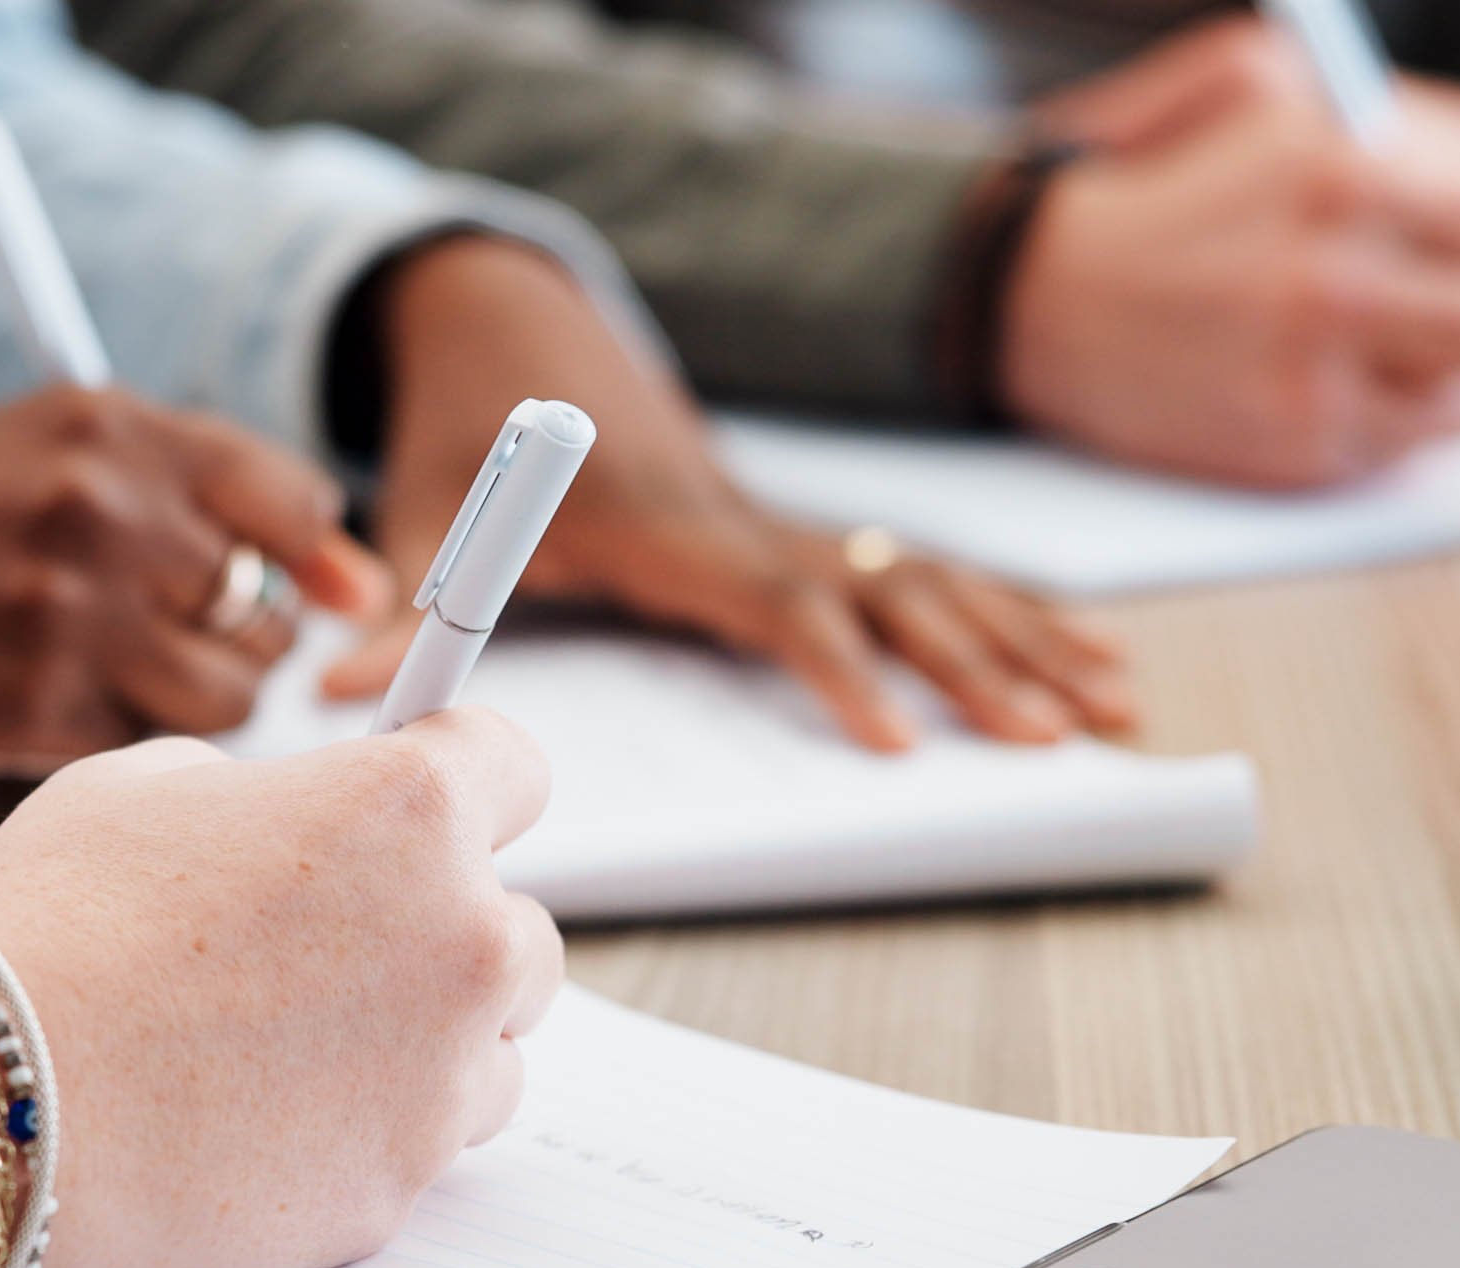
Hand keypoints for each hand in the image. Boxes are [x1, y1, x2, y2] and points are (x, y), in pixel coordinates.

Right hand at [0, 386, 385, 767]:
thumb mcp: (33, 456)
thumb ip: (182, 494)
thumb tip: (350, 587)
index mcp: (104, 424)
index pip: (286, 497)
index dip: (313, 560)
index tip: (326, 597)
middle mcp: (99, 509)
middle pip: (263, 609)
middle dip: (237, 641)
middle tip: (166, 645)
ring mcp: (68, 615)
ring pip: (229, 698)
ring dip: (194, 710)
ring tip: (111, 685)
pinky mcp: (35, 710)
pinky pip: (150, 752)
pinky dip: (121, 750)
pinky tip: (50, 715)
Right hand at [0, 710, 561, 1267]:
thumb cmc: (42, 932)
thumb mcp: (140, 789)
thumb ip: (258, 792)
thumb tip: (288, 818)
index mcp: (408, 810)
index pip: (516, 768)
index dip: (461, 785)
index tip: (428, 810)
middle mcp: (459, 939)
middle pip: (519, 931)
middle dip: (441, 934)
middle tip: (329, 953)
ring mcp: (439, 1078)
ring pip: (492, 1054)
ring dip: (423, 1046)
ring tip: (286, 1050)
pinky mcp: (397, 1191)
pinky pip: (421, 1153)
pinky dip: (366, 1137)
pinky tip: (259, 1121)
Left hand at [326, 236, 1135, 749]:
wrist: (507, 331)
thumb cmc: (464, 431)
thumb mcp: (421, 508)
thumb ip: (401, 600)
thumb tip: (344, 691)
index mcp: (673, 524)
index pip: (779, 602)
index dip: (838, 671)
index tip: (896, 743)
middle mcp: (748, 520)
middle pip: (891, 594)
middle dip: (982, 664)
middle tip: (1059, 739)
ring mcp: (786, 522)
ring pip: (931, 581)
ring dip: (1027, 642)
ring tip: (1115, 708)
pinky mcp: (801, 532)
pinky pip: (926, 575)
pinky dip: (1015, 613)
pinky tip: (1093, 657)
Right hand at [1012, 21, 1459, 487]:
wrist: (1026, 295)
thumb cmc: (1145, 183)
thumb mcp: (1245, 77)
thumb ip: (1374, 98)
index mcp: (1341, 172)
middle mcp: (1336, 276)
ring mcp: (1314, 371)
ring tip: (1417, 352)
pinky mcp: (1287, 445)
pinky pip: (1411, 446)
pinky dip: (1403, 421)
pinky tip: (1358, 385)